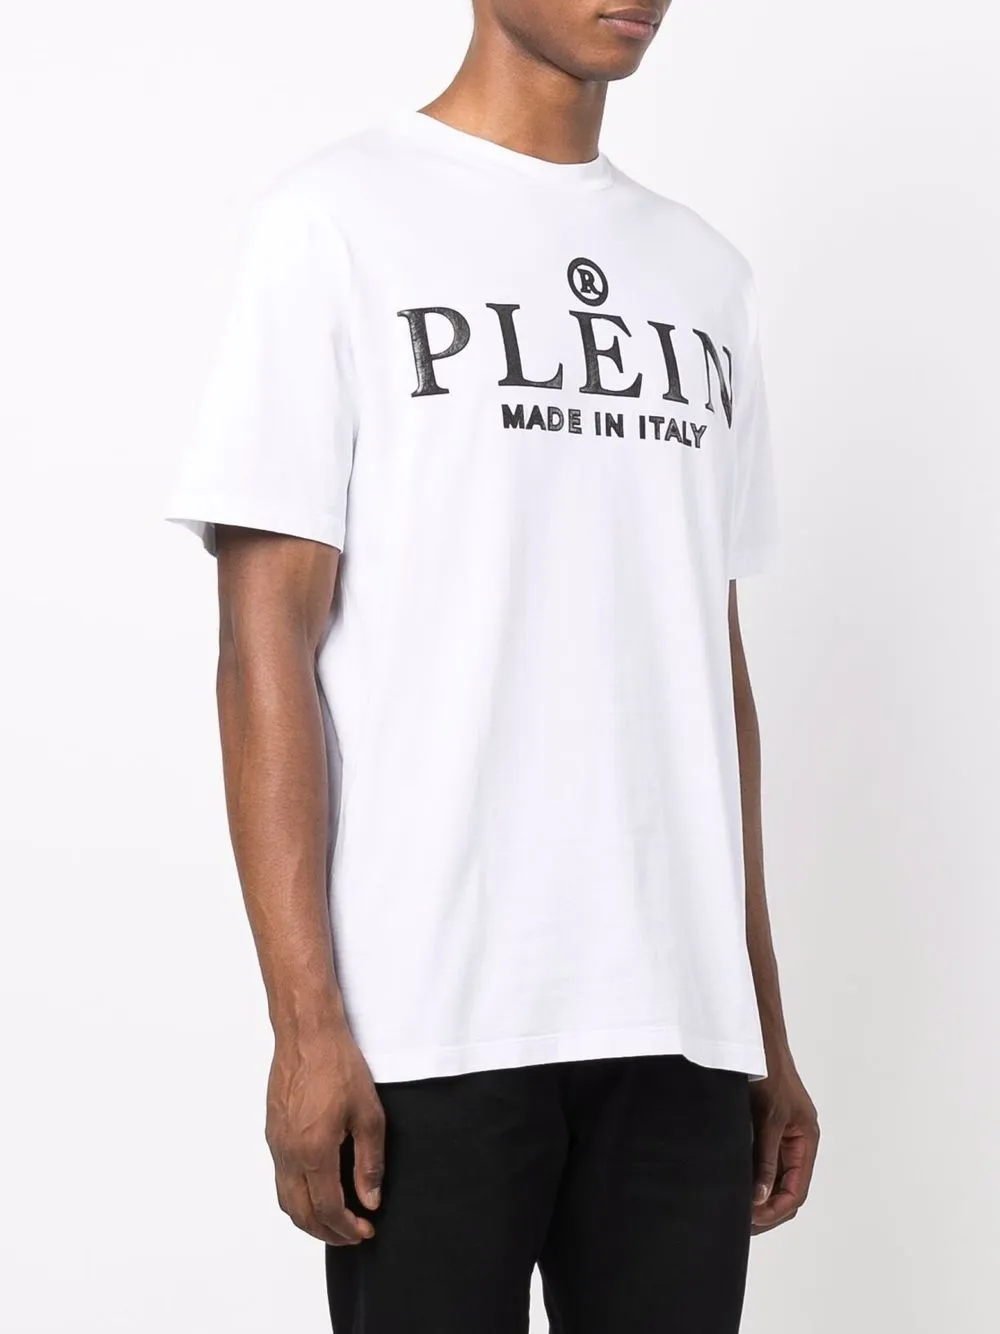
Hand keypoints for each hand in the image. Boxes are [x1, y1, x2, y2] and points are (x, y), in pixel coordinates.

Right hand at [265, 1020, 385, 1245]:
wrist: (306, 1034)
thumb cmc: (339, 1066)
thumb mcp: (368, 1114)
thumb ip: (370, 1162)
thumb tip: (370, 1200)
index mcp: (314, 1151)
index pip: (327, 1209)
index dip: (347, 1227)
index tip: (365, 1230)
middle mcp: (289, 1154)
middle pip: (301, 1214)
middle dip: (327, 1232)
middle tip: (352, 1234)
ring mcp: (276, 1144)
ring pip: (286, 1200)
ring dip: (309, 1218)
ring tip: (335, 1219)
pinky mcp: (272, 1132)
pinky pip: (281, 1179)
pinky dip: (297, 1197)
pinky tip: (317, 1189)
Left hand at [750, 1054, 818, 1233]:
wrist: (757, 1042)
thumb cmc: (769, 1073)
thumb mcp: (769, 1118)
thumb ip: (765, 1157)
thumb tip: (760, 1197)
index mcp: (806, 1140)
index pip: (795, 1191)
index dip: (775, 1210)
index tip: (752, 1221)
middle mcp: (797, 1142)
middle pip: (787, 1190)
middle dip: (767, 1210)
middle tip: (740, 1223)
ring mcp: (782, 1136)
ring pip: (774, 1179)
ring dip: (758, 1197)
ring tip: (735, 1210)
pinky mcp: (766, 1129)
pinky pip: (763, 1163)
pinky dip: (751, 1178)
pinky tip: (734, 1185)